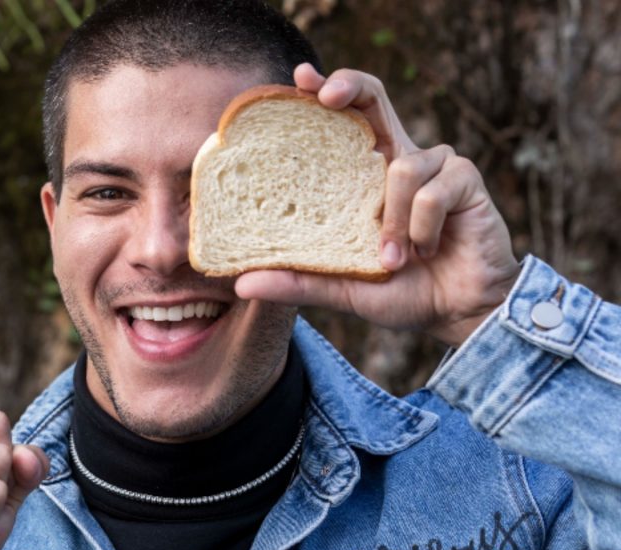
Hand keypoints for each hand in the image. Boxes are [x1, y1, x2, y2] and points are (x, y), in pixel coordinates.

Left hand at [235, 64, 520, 347]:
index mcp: (366, 175)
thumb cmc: (402, 290)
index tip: (298, 79)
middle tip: (325, 95)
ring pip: (401, 168)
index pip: (344, 119)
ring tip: (392, 261)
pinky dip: (421, 230)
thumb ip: (298, 282)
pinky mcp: (466, 179)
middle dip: (349, 87)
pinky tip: (426, 251)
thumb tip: (241, 285)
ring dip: (391, 222)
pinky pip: (432, 193)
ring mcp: (436, 165)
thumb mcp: (342, 288)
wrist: (458, 312)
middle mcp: (399, 158)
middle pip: (373, 98)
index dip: (324, 91)